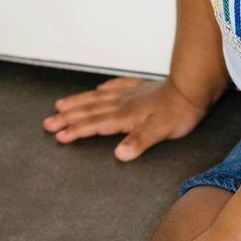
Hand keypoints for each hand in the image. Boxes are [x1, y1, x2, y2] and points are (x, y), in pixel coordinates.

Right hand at [42, 75, 211, 160]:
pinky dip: (104, 89)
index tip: (58, 136)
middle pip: (90, 111)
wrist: (193, 88)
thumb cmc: (179, 112)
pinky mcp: (141, 88)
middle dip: (68, 117)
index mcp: (125, 116)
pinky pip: (117, 86)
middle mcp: (123, 103)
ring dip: (78, 103)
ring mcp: (131, 94)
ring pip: (98, 98)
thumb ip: (139, 141)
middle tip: (47, 122)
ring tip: (60, 105)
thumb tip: (119, 154)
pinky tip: (99, 89)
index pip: (95, 125)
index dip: (76, 130)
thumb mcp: (160, 131)